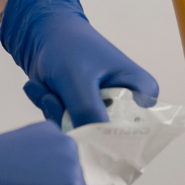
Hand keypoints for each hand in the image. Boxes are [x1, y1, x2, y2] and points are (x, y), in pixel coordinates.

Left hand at [22, 13, 158, 126]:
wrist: (43, 33)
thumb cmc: (68, 47)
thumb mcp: (78, 80)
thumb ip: (88, 114)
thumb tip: (91, 151)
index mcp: (141, 93)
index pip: (134, 132)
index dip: (106, 137)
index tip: (79, 123)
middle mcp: (127, 106)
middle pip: (103, 137)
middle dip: (71, 119)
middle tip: (53, 96)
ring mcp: (104, 112)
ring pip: (81, 135)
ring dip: (57, 114)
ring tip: (48, 89)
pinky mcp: (84, 116)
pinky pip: (67, 130)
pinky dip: (51, 113)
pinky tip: (44, 91)